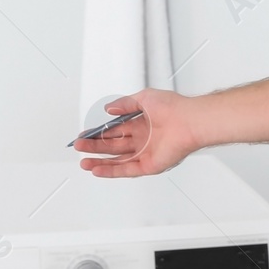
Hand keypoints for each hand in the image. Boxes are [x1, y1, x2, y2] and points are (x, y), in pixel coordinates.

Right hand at [73, 88, 200, 177]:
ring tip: (84, 162)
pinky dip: (112, 171)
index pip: (115, 130)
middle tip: (79, 146)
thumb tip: (108, 109)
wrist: (189, 121)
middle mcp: (143, 139)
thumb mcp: (144, 98)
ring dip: (100, 162)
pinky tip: (98, 170)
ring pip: (117, 160)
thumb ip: (125, 104)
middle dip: (95, 147)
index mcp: (142, 123)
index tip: (85, 134)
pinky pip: (127, 170)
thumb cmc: (173, 107)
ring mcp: (146, 153)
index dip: (99, 133)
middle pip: (113, 146)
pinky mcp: (150, 165)